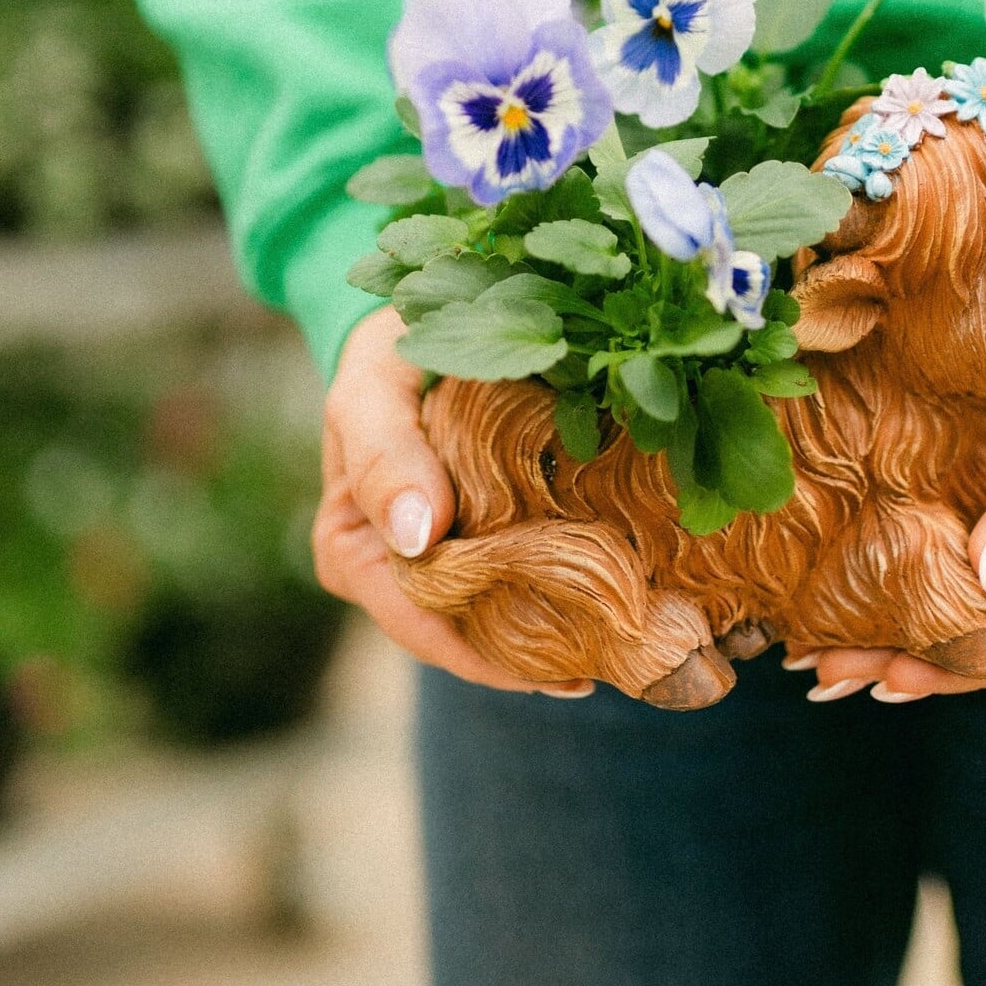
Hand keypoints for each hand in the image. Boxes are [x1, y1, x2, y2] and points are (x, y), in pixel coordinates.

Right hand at [314, 305, 591, 695]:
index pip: (420, 624)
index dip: (488, 658)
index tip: (568, 672)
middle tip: (622, 667)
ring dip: (560, 629)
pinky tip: (620, 601)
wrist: (417, 314)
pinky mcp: (482, 529)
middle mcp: (392, 567)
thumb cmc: (389, 348)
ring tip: (632, 649)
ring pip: (500, 613)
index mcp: (353, 546)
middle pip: (467, 634)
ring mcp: (439, 553)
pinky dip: (566, 586)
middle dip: (538, 655)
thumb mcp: (374, 386)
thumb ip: (386, 454)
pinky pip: (522, 572)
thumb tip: (420, 537)